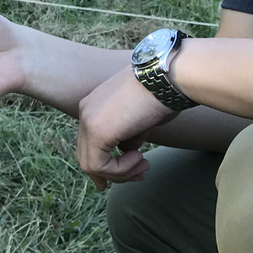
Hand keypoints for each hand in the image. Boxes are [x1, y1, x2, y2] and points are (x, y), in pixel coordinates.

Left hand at [75, 68, 177, 189]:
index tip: (131, 173)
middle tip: (141, 174)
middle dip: (114, 173)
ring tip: (144, 164)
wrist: (166, 78)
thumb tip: (125, 152)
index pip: (89, 143)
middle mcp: (86, 111)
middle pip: (87, 156)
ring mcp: (88, 121)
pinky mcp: (97, 131)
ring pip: (91, 165)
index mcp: (93, 106)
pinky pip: (99, 166)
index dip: (106, 165)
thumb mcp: (140, 120)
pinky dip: (121, 170)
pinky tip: (140, 158)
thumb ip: (128, 136)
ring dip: (121, 173)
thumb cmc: (161, 95)